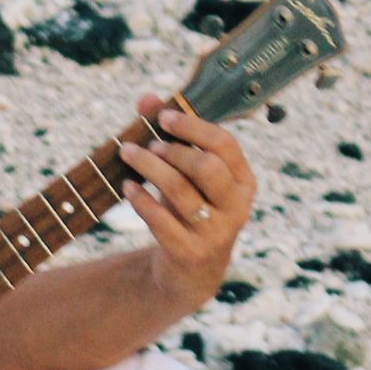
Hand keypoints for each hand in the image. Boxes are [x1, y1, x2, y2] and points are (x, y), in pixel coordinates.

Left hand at [119, 93, 257, 313]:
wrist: (191, 271)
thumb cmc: (190, 209)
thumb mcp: (187, 174)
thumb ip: (171, 134)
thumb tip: (146, 98)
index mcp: (243, 182)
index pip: (225, 144)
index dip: (193, 126)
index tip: (164, 118)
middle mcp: (236, 207)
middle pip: (206, 167)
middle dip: (173, 150)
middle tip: (147, 145)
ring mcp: (216, 233)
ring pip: (180, 191)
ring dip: (149, 168)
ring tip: (128, 154)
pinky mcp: (190, 252)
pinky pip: (162, 220)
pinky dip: (140, 200)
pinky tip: (127, 187)